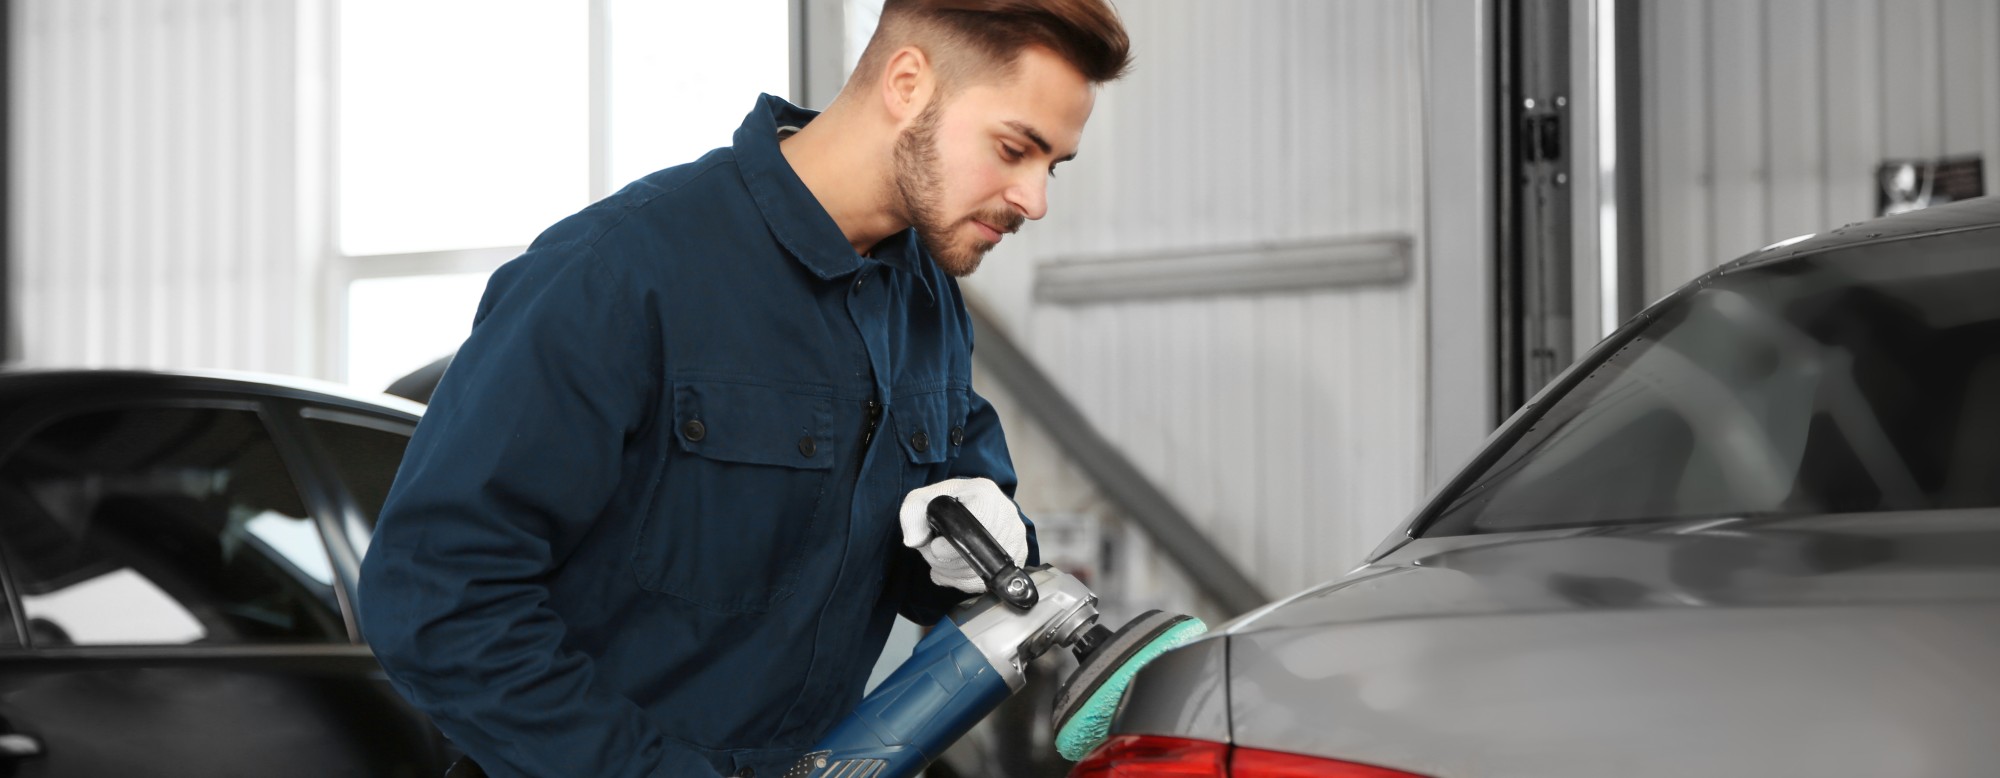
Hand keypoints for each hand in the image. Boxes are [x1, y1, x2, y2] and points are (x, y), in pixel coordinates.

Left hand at [898, 478, 1028, 592]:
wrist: (974, 505)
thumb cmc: (949, 502)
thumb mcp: (922, 499)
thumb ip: (912, 515)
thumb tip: (914, 540)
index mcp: (984, 493)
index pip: (971, 528)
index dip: (950, 546)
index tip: (935, 547)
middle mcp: (1006, 514)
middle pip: (975, 555)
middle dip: (945, 561)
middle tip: (934, 552)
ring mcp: (1015, 537)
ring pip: (980, 573)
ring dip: (953, 573)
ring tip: (944, 559)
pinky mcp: (1018, 556)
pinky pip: (988, 581)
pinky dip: (965, 581)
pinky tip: (956, 568)